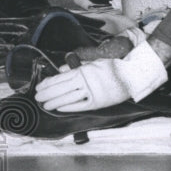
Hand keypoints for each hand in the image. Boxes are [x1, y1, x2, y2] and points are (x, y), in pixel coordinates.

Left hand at [35, 39, 167, 111]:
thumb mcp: (93, 62)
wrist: (132, 74)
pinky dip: (68, 107)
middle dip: (48, 93)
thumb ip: (76, 66)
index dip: (49, 83)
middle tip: (37, 97)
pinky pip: (80, 106)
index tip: (40, 86)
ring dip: (55, 102)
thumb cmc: (113, 66)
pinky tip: (59, 108)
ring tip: (45, 104)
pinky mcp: (99, 102)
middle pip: (62, 89)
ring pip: (69, 98)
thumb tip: (61, 69)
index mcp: (84, 71)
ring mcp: (92, 93)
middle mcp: (86, 82)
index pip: (61, 78)